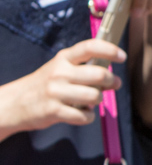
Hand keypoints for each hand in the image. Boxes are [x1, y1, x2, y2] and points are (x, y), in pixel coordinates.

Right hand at [0, 39, 124, 133]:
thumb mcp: (61, 69)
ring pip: (95, 96)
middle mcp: (59, 72)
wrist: (16, 102)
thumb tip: (114, 78)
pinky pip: (85, 116)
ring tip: (89, 100)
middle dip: (111, 81)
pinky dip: (88, 116)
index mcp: (63, 58)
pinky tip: (80, 113)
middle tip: (112, 84)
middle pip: (99, 74)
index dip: (110, 50)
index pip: (89, 47)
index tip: (122, 56)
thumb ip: (85, 69)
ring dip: (98, 100)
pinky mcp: (54, 110)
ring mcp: (56, 91)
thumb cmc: (47, 85)